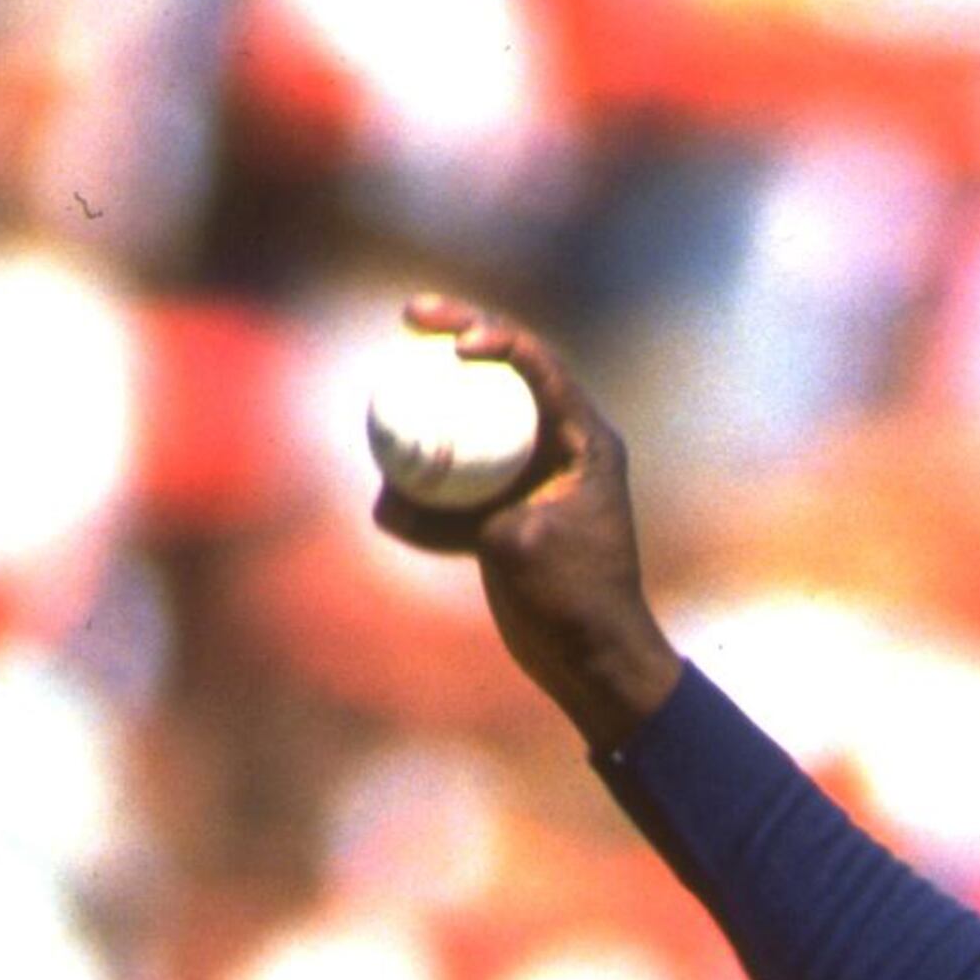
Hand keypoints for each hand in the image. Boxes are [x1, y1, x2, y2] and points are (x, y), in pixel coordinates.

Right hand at [371, 292, 681, 754]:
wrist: (595, 663)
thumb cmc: (577, 602)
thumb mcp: (522, 548)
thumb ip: (459, 518)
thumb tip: (387, 506)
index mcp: (585, 441)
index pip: (538, 366)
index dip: (496, 337)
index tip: (453, 344)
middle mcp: (560, 448)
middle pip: (501, 374)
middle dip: (455, 334)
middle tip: (409, 316)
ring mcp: (530, 479)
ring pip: (473, 425)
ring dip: (431, 409)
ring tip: (383, 394)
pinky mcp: (506, 514)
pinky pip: (458, 486)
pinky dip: (424, 493)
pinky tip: (387, 503)